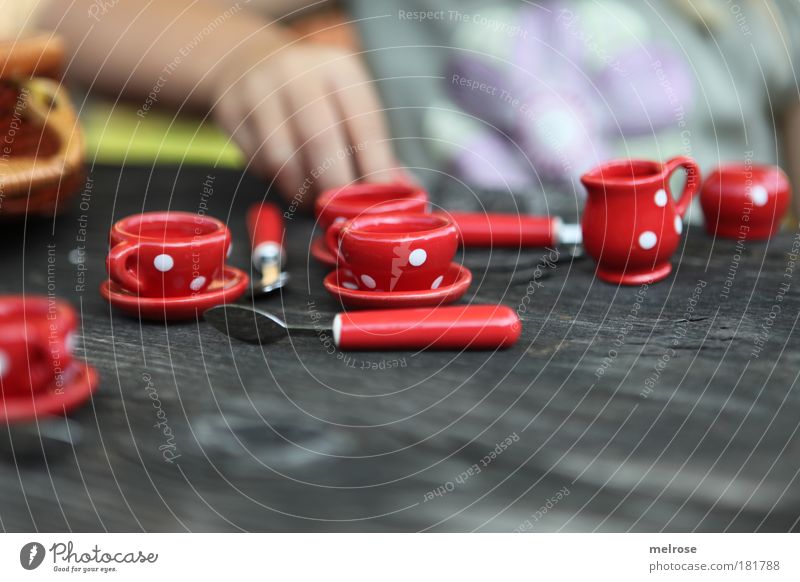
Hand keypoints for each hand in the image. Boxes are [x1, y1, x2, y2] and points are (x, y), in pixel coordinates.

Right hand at [213, 40, 398, 206]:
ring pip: (284, 159)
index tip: (380, 201)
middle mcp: (299, 73)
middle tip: (342, 211)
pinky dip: (278, 182)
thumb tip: (403, 192)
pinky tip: (289, 180)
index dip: (375, 168)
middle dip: (335, 186)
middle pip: (321, 141)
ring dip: (303, 190)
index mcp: (340, 69)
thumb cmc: (312, 93)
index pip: (365, 124)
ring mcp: (260, 90)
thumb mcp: (345, 103)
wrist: (246, 60)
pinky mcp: (232, 111)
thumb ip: (372, 147)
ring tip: (314, 199)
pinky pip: (259, 162)